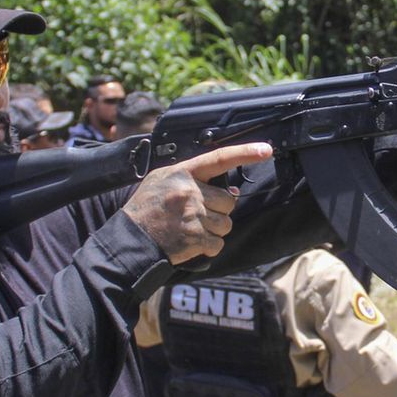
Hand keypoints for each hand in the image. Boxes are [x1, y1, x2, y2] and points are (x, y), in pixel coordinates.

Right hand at [122, 143, 273, 264]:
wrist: (130, 239)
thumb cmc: (147, 209)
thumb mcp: (163, 181)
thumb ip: (195, 180)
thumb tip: (231, 191)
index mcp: (182, 173)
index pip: (219, 159)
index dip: (244, 153)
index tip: (265, 149)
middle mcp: (189, 192)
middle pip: (229, 200)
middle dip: (219, 210)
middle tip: (197, 215)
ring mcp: (193, 216)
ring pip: (226, 223)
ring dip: (214, 229)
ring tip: (191, 228)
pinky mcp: (194, 238)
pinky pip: (218, 243)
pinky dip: (209, 246)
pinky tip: (191, 242)